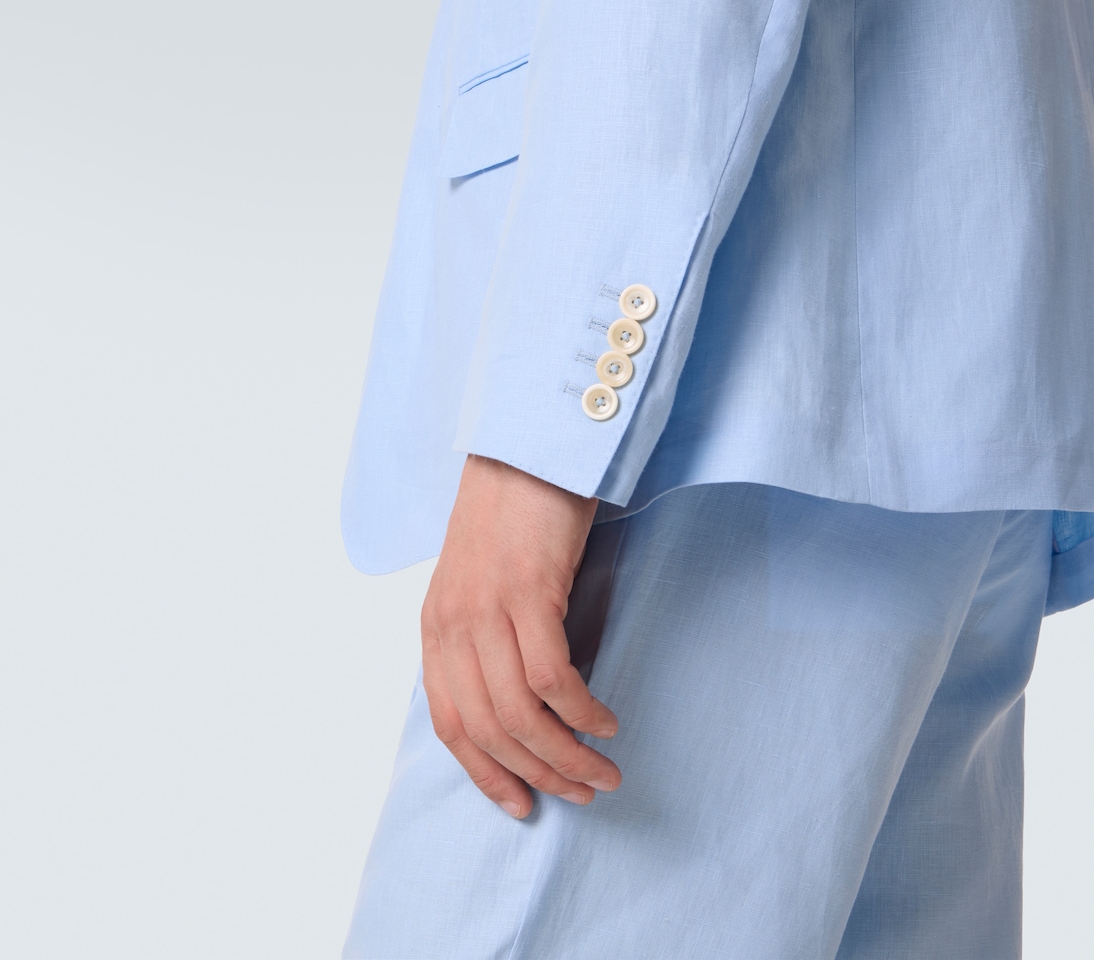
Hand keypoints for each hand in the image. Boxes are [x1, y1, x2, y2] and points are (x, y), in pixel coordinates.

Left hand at [421, 455, 621, 818]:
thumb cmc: (511, 512)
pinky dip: (580, 711)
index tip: (522, 805)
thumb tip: (515, 702)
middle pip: (489, 728)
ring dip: (565, 755)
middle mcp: (453, 624)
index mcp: (436, 627)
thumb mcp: (479, 580)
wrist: (527, 446)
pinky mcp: (528, 591)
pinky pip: (553, 677)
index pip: (450, 724)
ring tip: (603, 771)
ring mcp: (487, 608)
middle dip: (538, 774)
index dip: (485, 773)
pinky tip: (605, 720)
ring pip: (521, 713)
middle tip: (582, 794)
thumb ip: (483, 636)